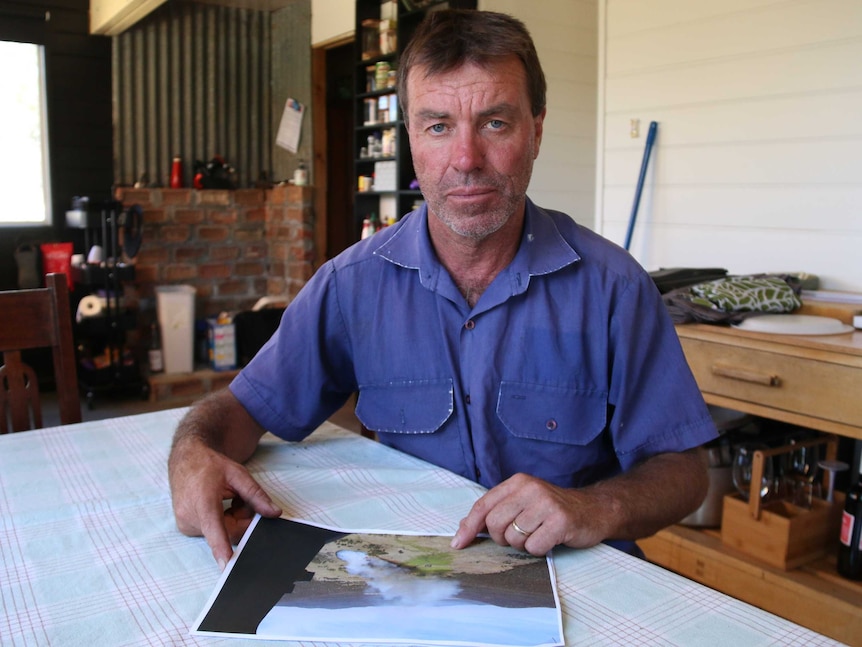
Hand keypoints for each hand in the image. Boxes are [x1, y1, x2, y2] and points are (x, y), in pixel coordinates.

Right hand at [169, 436, 281, 569]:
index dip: (222, 548)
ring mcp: (187, 526)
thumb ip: (257, 496)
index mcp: (203, 502)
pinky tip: (219, 505)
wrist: (186, 459)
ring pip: (223, 533)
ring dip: (232, 519)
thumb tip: (274, 514)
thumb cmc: (210, 465)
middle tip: (239, 499)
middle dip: (242, 518)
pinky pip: (214, 532)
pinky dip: (222, 521)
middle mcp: (191, 517)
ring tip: (226, 498)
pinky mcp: (186, 529)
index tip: (226, 564)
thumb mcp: (238, 475)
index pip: (214, 529)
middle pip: (229, 531)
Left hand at [450, 473, 611, 555]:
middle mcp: (530, 489)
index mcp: (518, 482)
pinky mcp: (560, 522)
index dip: (468, 526)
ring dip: (523, 545)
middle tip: (521, 534)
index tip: (458, 543)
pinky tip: (550, 539)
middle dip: (503, 538)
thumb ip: (496, 510)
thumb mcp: (524, 502)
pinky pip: (533, 547)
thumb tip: (463, 526)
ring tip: (539, 534)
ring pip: (513, 539)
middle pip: (495, 524)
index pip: (483, 505)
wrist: (594, 510)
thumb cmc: (553, 509)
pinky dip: (539, 550)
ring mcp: (546, 504)